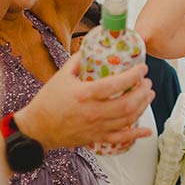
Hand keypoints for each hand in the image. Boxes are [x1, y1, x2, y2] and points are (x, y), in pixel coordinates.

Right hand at [14, 60, 155, 150]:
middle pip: (127, 103)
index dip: (133, 75)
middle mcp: (93, 112)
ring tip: (149, 95)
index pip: (116, 84)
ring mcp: (96, 127)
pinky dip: (136, 134)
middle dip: (143, 91)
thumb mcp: (61, 76)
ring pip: (128, 119)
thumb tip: (93, 46)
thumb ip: (79, 60)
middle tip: (147, 82)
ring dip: (143, 106)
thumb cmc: (47, 101)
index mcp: (84, 94)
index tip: (142, 68)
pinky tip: (147, 130)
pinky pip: (121, 138)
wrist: (36, 129)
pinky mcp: (96, 138)